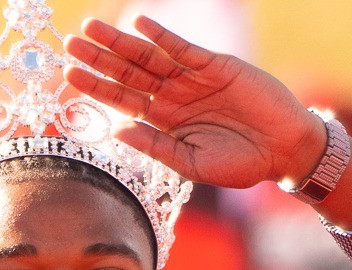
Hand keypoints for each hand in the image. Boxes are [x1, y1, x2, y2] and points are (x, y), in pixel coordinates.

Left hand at [63, 16, 324, 190]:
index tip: (67, 75)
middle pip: (128, 72)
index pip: (121, 100)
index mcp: (162, 121)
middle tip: (69, 42)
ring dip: (120, 41)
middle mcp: (172, 96)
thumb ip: (154, 146)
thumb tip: (116, 132)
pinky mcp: (217, 66)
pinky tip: (139, 24)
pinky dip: (162, 35)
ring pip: (149, 56)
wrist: (283, 152)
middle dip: (99, 57)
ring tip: (91, 28)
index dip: (95, 86)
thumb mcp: (189, 163)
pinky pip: (183, 48)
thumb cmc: (238, 164)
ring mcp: (193, 79)